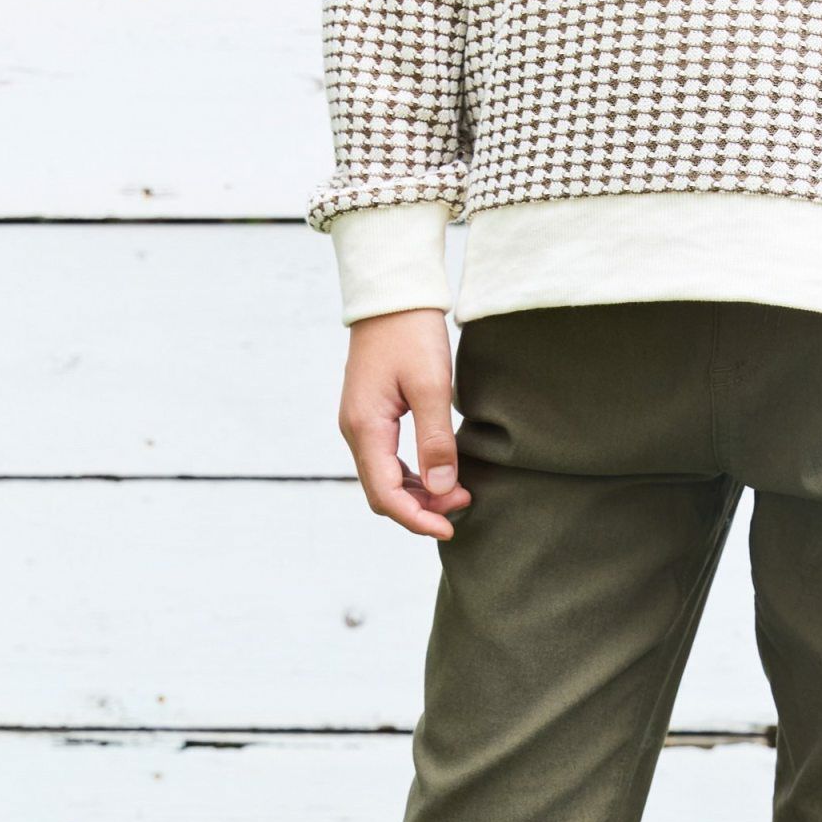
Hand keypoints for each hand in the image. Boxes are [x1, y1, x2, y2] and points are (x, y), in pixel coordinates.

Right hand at [337, 309, 471, 540]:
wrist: (392, 293)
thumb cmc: (411, 332)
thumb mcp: (431, 386)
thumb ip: (435, 440)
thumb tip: (442, 488)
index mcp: (365, 427)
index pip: (386, 494)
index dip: (417, 519)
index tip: (450, 528)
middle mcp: (356, 431)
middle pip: (383, 493)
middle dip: (422, 509)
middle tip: (465, 504)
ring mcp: (361, 425)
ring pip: (386, 480)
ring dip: (420, 494)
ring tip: (459, 491)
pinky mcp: (371, 418)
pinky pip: (388, 462)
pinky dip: (414, 476)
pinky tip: (441, 473)